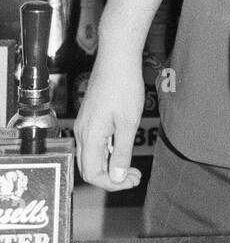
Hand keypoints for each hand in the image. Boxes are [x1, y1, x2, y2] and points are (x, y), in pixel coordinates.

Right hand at [73, 52, 144, 191]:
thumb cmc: (124, 87)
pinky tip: (123, 149)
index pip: (93, 174)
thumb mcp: (128, 123)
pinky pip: (93, 144)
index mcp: (89, 136)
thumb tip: (116, 178)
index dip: (112, 183)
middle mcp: (81, 133)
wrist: (117, 59)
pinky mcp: (89, 118)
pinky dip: (108, 153)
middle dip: (111, 178)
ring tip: (132, 168)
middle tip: (134, 176)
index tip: (132, 180)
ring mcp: (84, 125)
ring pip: (91, 157)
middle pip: (89, 168)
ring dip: (110, 166)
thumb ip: (121, 153)